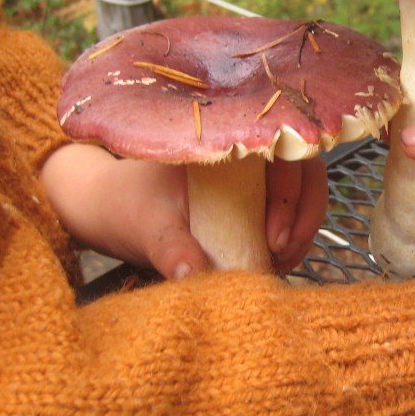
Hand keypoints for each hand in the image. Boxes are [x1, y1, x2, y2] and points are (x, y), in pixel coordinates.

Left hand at [40, 144, 326, 277]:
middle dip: (304, 216)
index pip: (283, 152)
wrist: (109, 209)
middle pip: (305, 171)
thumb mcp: (145, 225)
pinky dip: (290, 240)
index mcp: (224, 140)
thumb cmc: (125, 204)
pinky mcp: (256, 200)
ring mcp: (256, 175)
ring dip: (301, 232)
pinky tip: (273, 263)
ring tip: (278, 264)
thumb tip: (192, 275)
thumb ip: (169, 248)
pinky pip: (289, 215)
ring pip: (303, 194)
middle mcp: (247, 152)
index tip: (274, 238)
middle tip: (281, 254)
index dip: (291, 194)